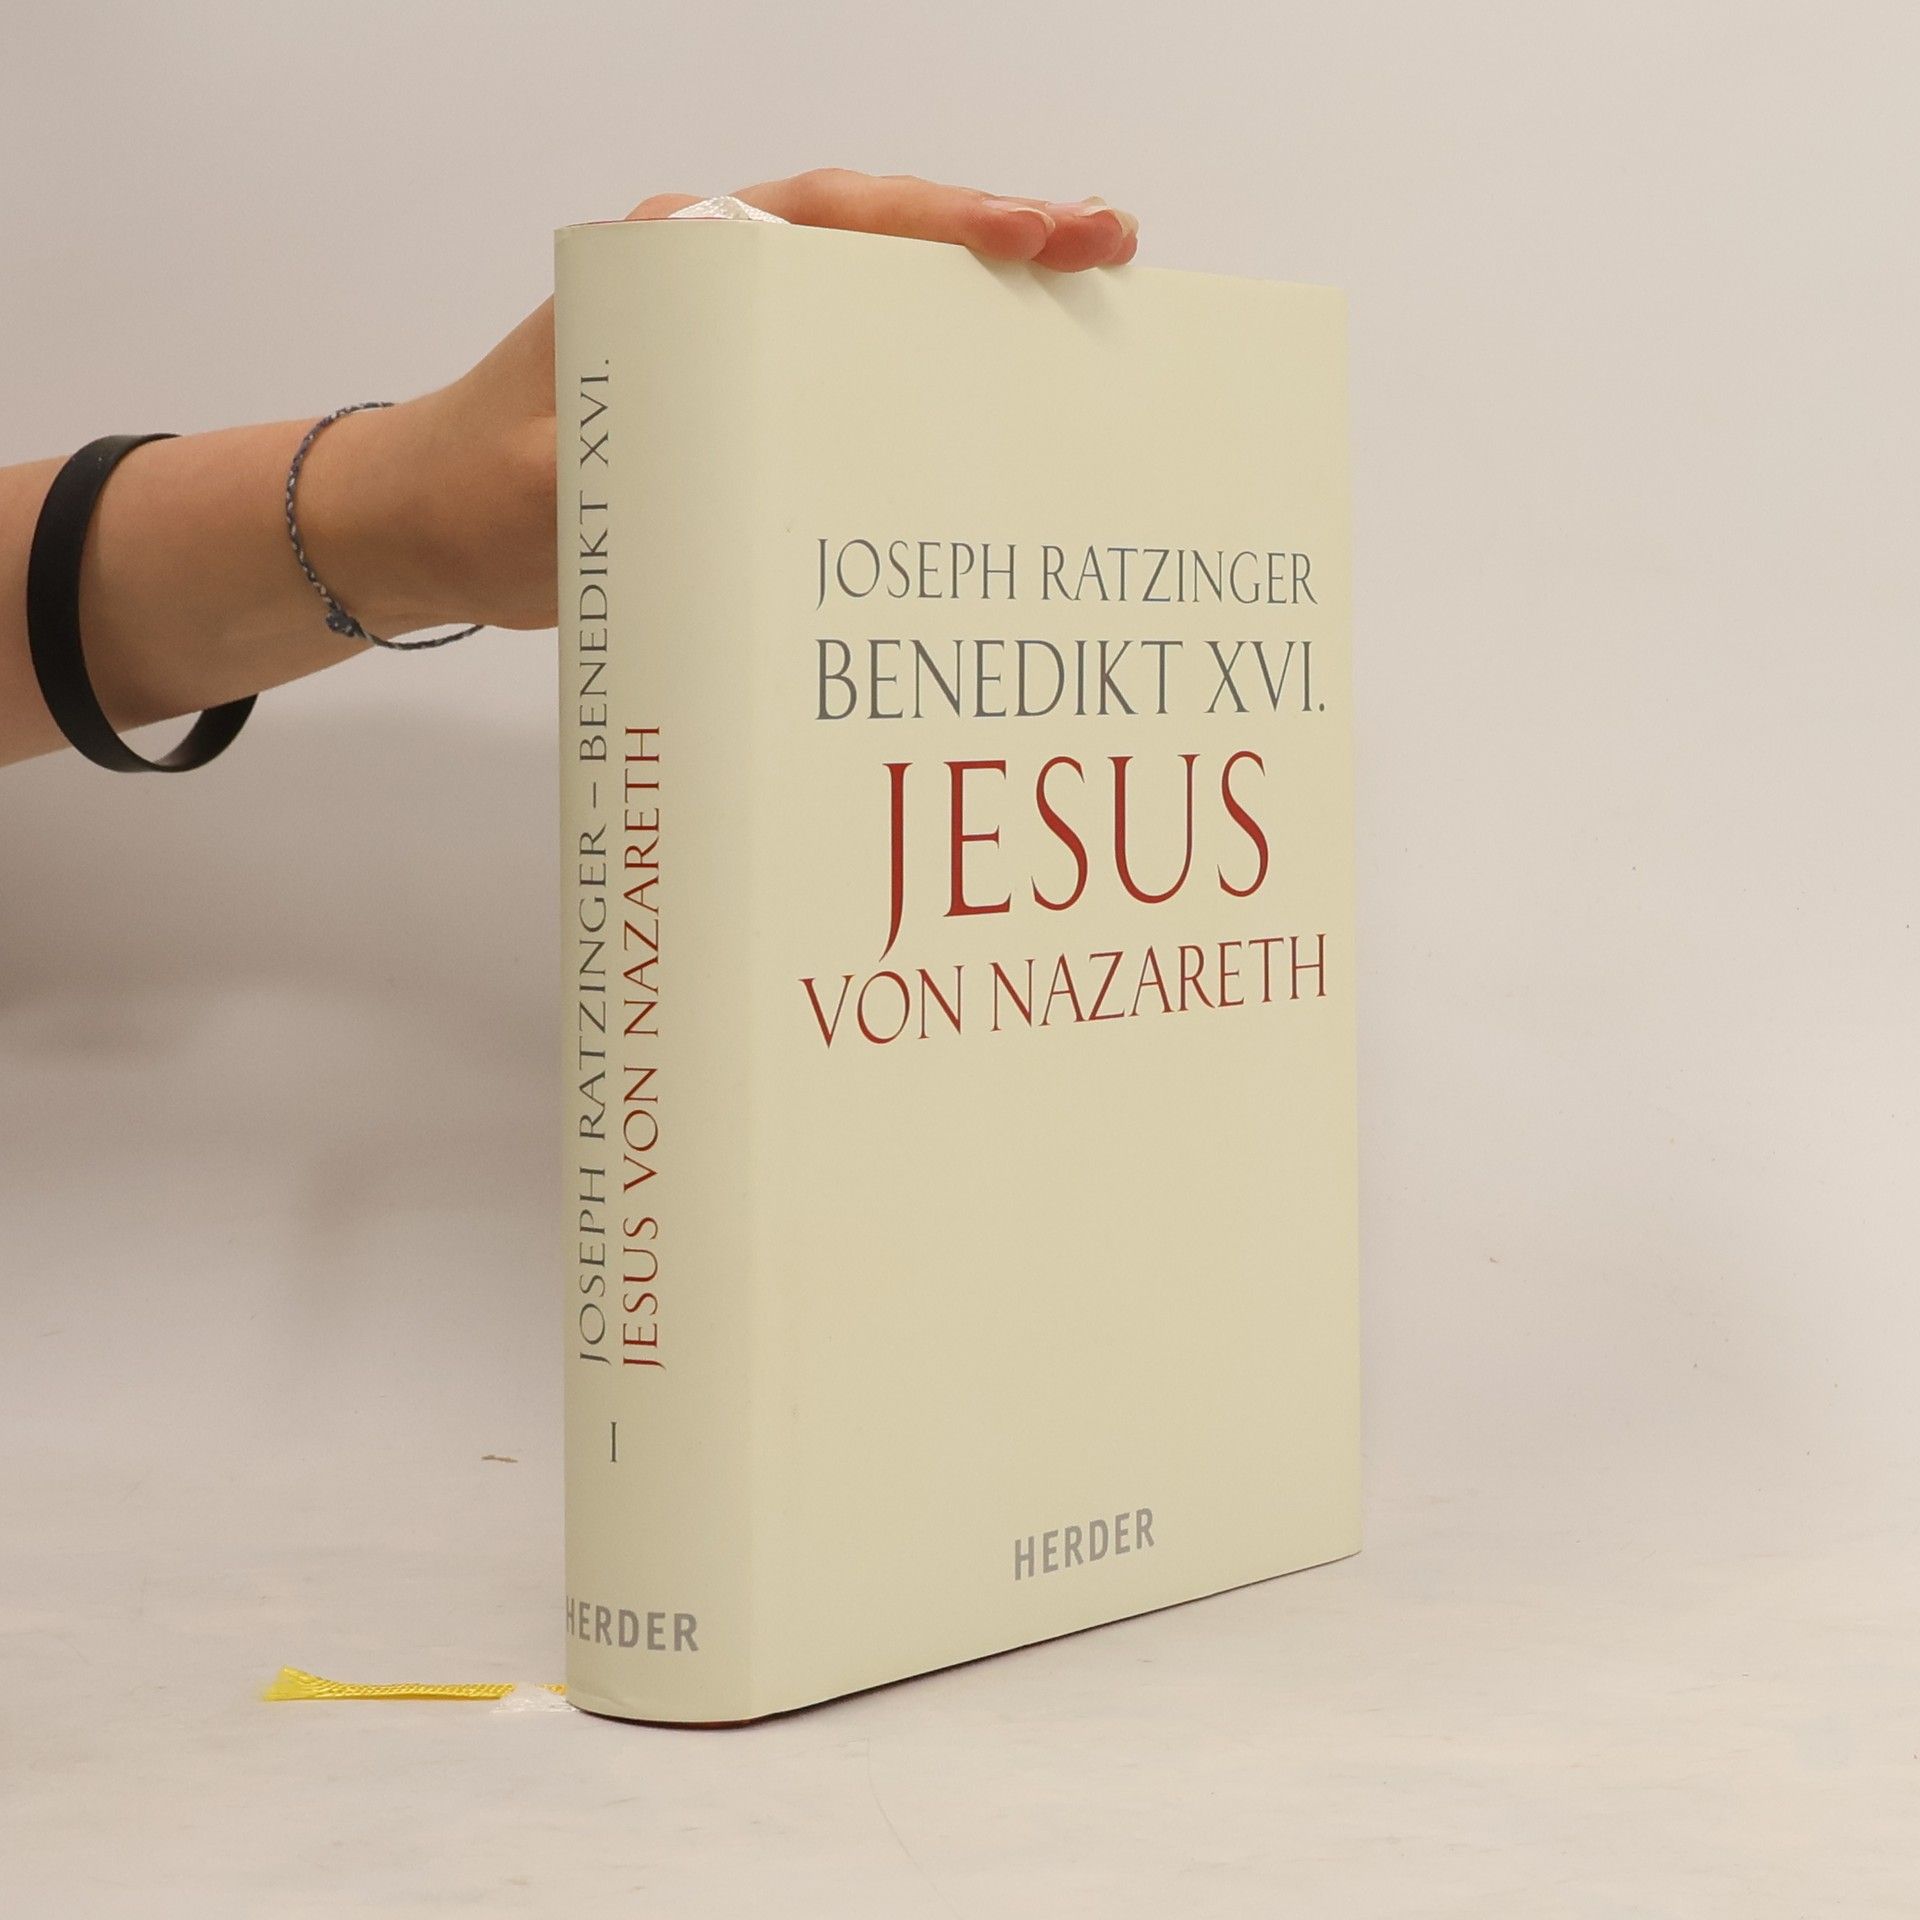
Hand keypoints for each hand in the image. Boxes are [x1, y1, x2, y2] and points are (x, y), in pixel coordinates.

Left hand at [373, 170, 1141, 635]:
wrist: (430, 529)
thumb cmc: (478, 493)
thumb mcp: (552, 486)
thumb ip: (634, 476)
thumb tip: (732, 488)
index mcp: (677, 269)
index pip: (832, 220)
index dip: (943, 222)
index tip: (1041, 230)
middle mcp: (721, 290)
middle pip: (881, 247)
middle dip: (996, 245)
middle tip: (1109, 253)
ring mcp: (742, 352)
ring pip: (879, 312)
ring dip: (976, 317)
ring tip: (1086, 324)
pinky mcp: (749, 416)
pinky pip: (855, 387)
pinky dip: (927, 395)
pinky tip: (996, 424)